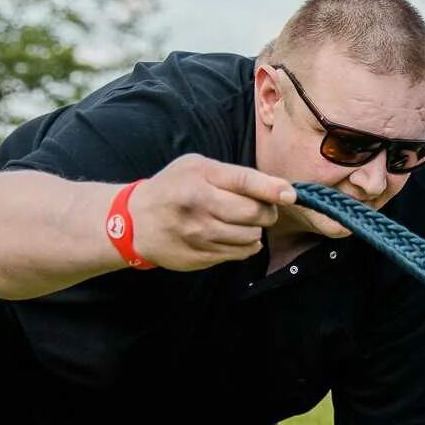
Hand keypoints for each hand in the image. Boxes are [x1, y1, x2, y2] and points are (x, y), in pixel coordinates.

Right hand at [128, 153, 295, 270]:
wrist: (134, 221)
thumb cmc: (173, 188)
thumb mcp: (196, 167)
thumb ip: (233, 175)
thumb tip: (277, 190)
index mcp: (200, 177)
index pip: (245, 181)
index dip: (272, 189)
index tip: (290, 195)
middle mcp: (199, 206)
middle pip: (254, 213)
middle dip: (267, 212)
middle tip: (261, 209)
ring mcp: (199, 235)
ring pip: (251, 237)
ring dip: (255, 231)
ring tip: (242, 223)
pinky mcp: (200, 257)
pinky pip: (239, 254)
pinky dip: (244, 247)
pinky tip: (232, 237)